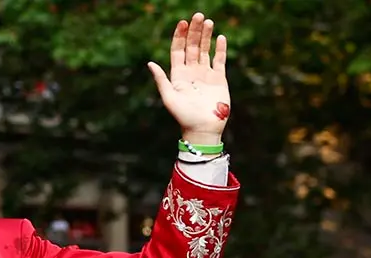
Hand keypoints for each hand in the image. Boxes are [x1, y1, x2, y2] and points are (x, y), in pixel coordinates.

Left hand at [148, 12, 229, 144]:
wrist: (203, 128)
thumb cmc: (184, 116)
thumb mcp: (169, 97)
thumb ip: (161, 79)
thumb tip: (150, 63)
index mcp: (178, 75)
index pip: (178, 50)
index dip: (180, 36)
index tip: (183, 22)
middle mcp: (191, 72)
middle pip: (192, 46)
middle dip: (195, 31)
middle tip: (199, 15)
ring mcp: (205, 74)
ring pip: (205, 50)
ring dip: (206, 36)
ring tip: (209, 22)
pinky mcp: (219, 79)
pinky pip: (220, 60)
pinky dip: (220, 49)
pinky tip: (220, 37)